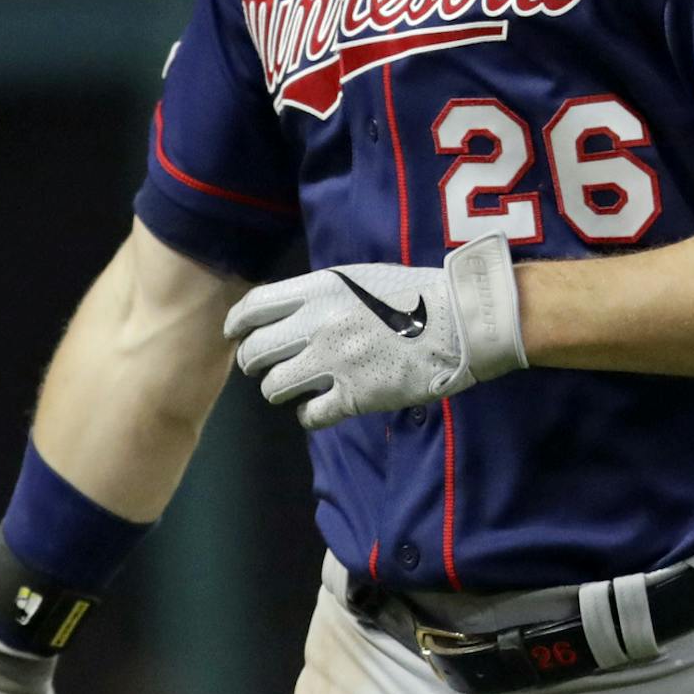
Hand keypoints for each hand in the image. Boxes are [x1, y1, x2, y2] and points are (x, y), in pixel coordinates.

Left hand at [224, 234, 525, 429]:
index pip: (254, 307)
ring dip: (281, 390)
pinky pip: (309, 415)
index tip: (234, 335)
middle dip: (254, 364)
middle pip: (255, 352)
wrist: (459, 321)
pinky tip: (323, 407)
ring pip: (275, 387)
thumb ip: (320, 294)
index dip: (237, 324)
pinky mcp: (353, 396)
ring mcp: (333, 362)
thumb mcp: (358, 279)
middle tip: (265, 369)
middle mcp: (316, 324)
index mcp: (317, 290)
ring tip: (298, 388)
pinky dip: (310, 415)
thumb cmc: (414, 295)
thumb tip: (289, 311)